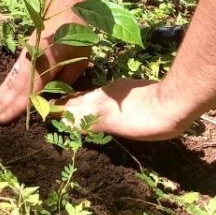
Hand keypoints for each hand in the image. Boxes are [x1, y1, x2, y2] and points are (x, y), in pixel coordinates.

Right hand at [0, 27, 90, 124]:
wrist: (66, 4)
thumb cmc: (77, 34)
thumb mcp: (79, 61)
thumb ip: (65, 83)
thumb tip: (52, 102)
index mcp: (45, 64)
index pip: (29, 91)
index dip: (16, 107)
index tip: (4, 120)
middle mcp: (31, 61)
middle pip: (14, 87)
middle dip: (2, 105)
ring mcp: (25, 56)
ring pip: (10, 81)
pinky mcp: (24, 53)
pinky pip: (12, 73)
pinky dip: (4, 85)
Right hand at [59, 79, 193, 140]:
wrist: (173, 101)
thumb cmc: (147, 120)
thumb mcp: (116, 125)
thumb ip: (91, 122)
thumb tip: (65, 121)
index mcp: (97, 103)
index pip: (70, 106)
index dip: (57, 109)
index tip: (42, 110)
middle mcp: (102, 94)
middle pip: (76, 99)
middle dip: (62, 103)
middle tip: (47, 107)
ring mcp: (114, 91)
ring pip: (88, 95)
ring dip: (75, 100)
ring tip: (64, 105)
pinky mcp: (125, 89)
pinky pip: (100, 93)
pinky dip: (90, 98)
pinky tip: (94, 102)